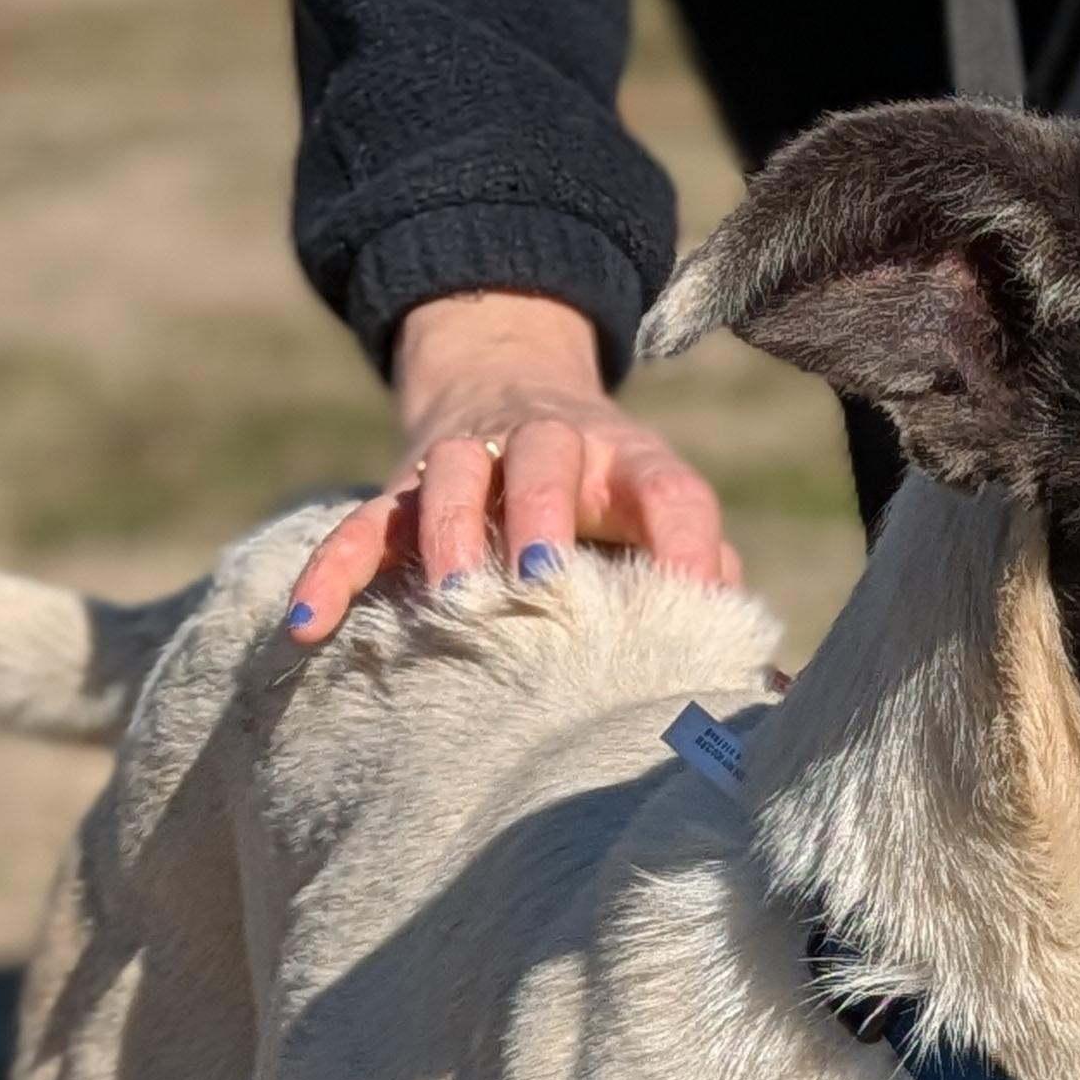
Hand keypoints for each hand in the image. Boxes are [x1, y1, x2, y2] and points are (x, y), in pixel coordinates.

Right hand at [283, 291, 738, 647]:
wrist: (508, 389)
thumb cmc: (607, 501)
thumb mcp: (659, 525)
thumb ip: (707, 590)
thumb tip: (771, 690)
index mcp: (632, 463)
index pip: (672, 488)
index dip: (687, 538)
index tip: (694, 595)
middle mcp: (549, 446)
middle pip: (548, 458)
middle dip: (543, 515)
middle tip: (540, 581)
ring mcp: (466, 461)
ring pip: (450, 475)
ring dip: (449, 531)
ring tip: (453, 597)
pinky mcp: (399, 492)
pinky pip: (358, 527)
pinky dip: (330, 571)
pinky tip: (309, 626)